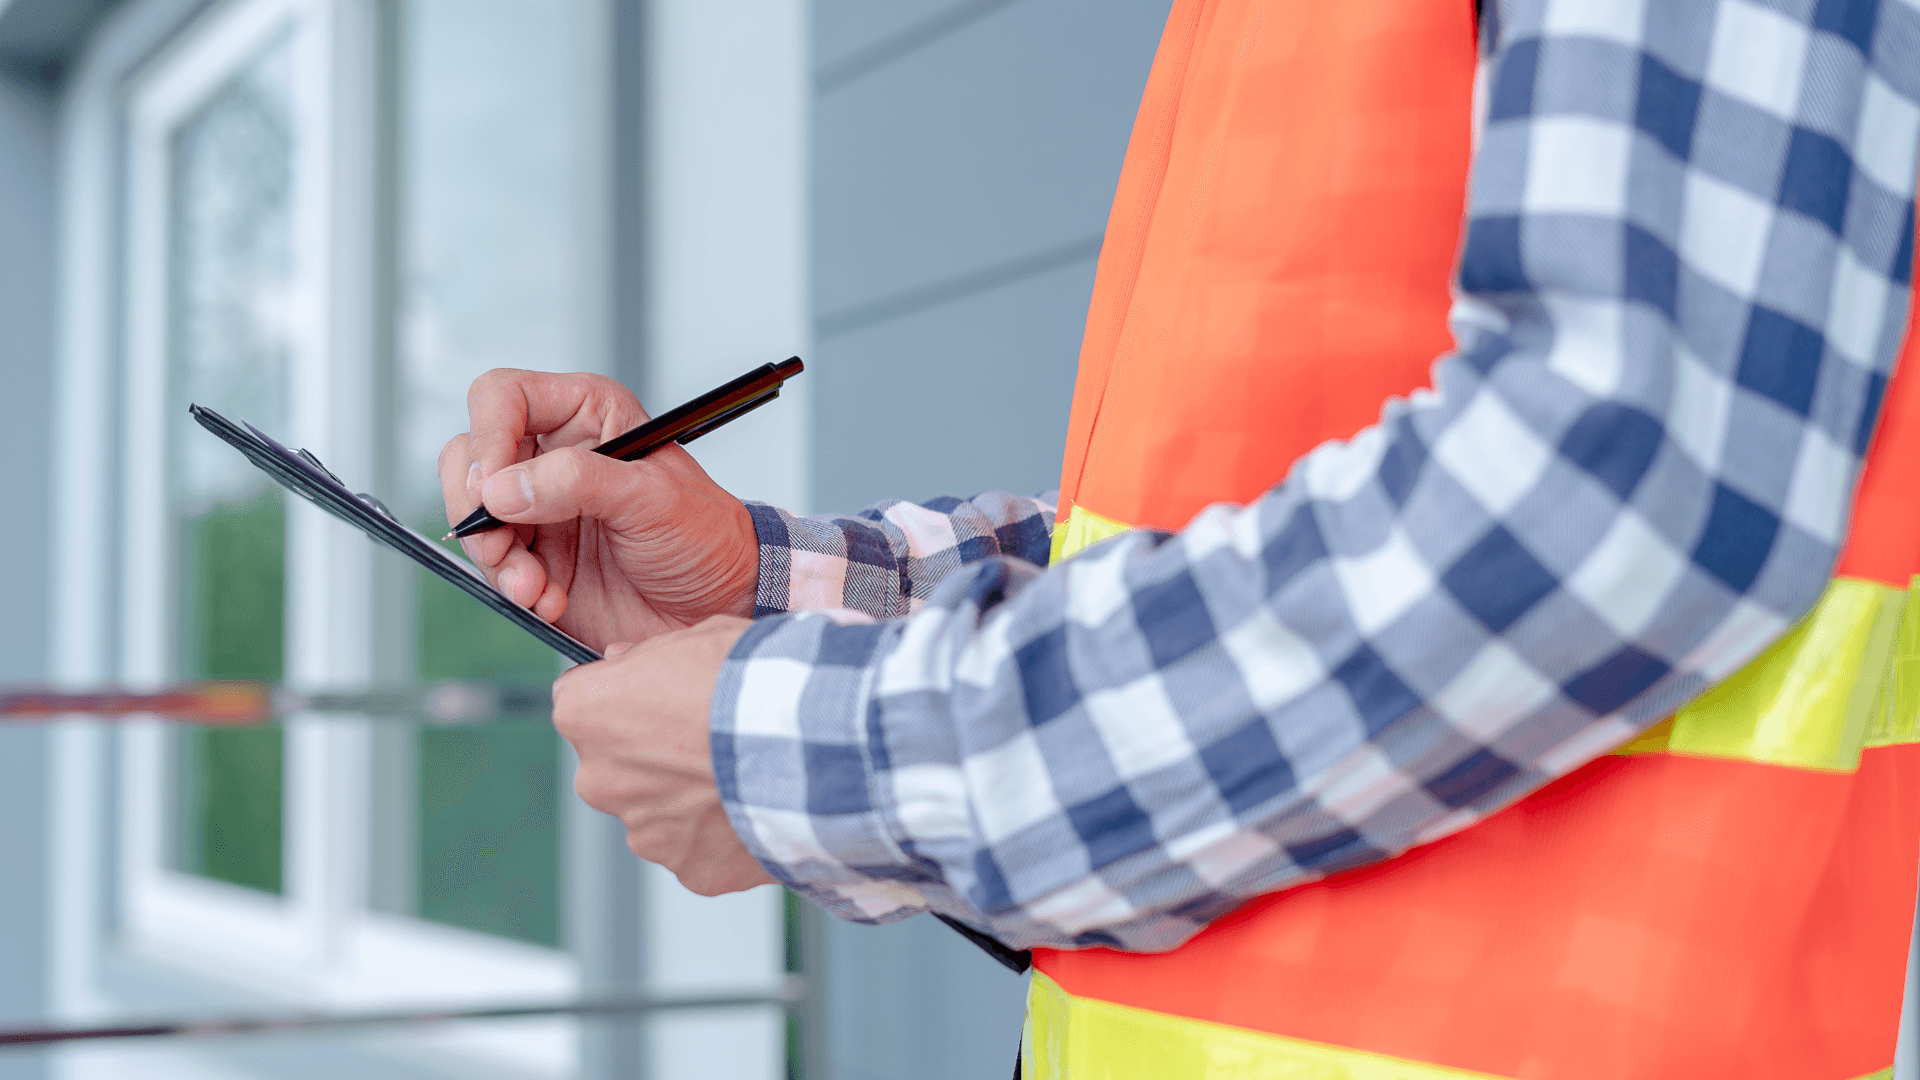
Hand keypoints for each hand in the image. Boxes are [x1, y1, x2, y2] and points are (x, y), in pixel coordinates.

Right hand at [438, 369, 758, 649]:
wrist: (720, 603)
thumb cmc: (705, 537)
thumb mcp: (652, 498)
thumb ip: (578, 483)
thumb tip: (502, 488)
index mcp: (587, 415)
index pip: (503, 397)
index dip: (488, 437)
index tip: (495, 490)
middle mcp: (555, 455)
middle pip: (470, 457)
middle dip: (478, 508)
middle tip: (503, 545)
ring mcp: (541, 507)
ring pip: (474, 517)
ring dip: (496, 558)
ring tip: (535, 587)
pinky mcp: (537, 557)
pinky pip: (493, 565)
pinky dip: (512, 587)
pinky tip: (550, 600)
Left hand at [553, 615, 775, 894]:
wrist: (811, 741)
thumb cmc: (754, 680)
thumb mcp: (699, 637)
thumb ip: (649, 655)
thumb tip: (624, 662)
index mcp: (587, 714)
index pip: (581, 704)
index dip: (623, 698)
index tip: (657, 698)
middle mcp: (599, 780)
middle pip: (615, 768)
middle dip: (652, 757)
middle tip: (708, 740)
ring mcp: (644, 832)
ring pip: (658, 814)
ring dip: (688, 800)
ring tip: (742, 775)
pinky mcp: (690, 869)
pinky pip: (699, 850)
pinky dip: (722, 835)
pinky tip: (755, 807)